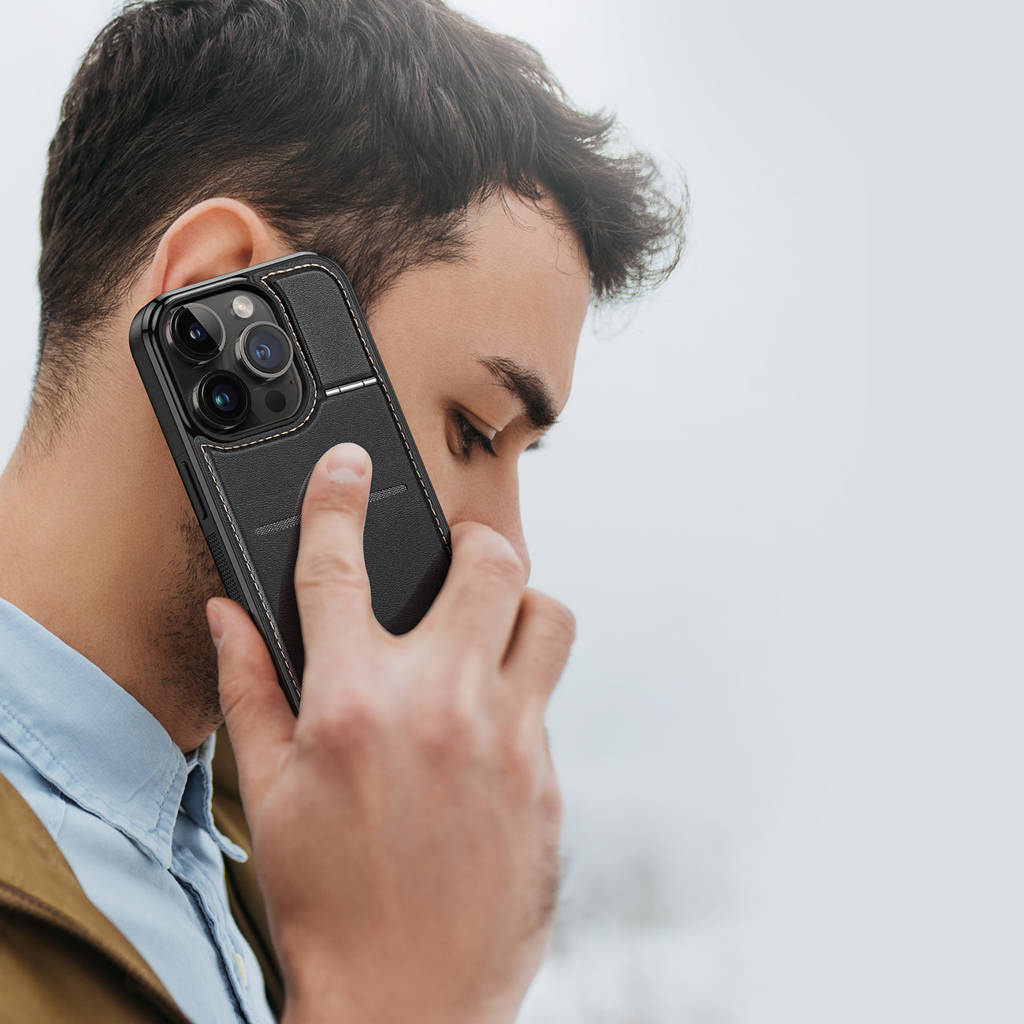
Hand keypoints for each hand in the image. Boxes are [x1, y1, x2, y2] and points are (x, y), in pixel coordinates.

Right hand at [205, 442, 574, 1023]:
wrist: (407, 1002)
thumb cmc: (326, 902)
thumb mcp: (267, 793)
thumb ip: (250, 687)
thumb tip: (229, 615)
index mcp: (354, 700)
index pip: (338, 566)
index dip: (336, 499)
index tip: (347, 463)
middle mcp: (442, 702)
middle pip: (490, 562)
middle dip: (472, 543)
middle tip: (458, 559)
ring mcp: (509, 738)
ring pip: (550, 617)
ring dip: (522, 611)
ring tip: (492, 635)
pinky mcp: (549, 778)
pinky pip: (548, 701)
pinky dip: (519, 695)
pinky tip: (486, 734)